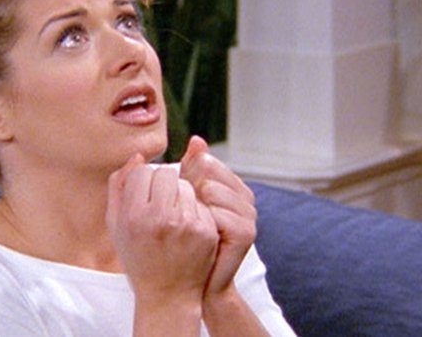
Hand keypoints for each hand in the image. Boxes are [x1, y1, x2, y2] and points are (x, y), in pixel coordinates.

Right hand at [106, 153, 218, 304]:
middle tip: (159, 202)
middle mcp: (160, 219)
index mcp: (133, 216)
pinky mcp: (206, 231)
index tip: (142, 196)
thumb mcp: (116, 226)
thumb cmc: (137, 257)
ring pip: (185, 184)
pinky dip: (193, 208)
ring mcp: (186, 225)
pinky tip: (186, 227)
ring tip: (172, 215)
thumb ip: (118, 188)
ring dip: (179, 193)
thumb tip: (137, 157)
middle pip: (165, 173)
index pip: (141, 172)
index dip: (141, 181)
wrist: (167, 295)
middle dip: (162, 183)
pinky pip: (200, 202)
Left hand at [180, 136, 256, 297]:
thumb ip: (189, 170)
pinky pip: (217, 213)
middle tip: (181, 214)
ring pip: (211, 190)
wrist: (193, 282)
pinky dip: (202, 222)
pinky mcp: (246, 232)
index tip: (174, 198)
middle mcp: (244, 196)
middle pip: (208, 171)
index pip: (204, 160)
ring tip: (189, 226)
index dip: (183, 177)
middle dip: (188, 190)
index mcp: (231, 184)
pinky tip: (198, 235)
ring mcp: (248, 214)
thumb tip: (196, 139)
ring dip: (192, 207)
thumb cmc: (183, 240)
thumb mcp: (184, 200)